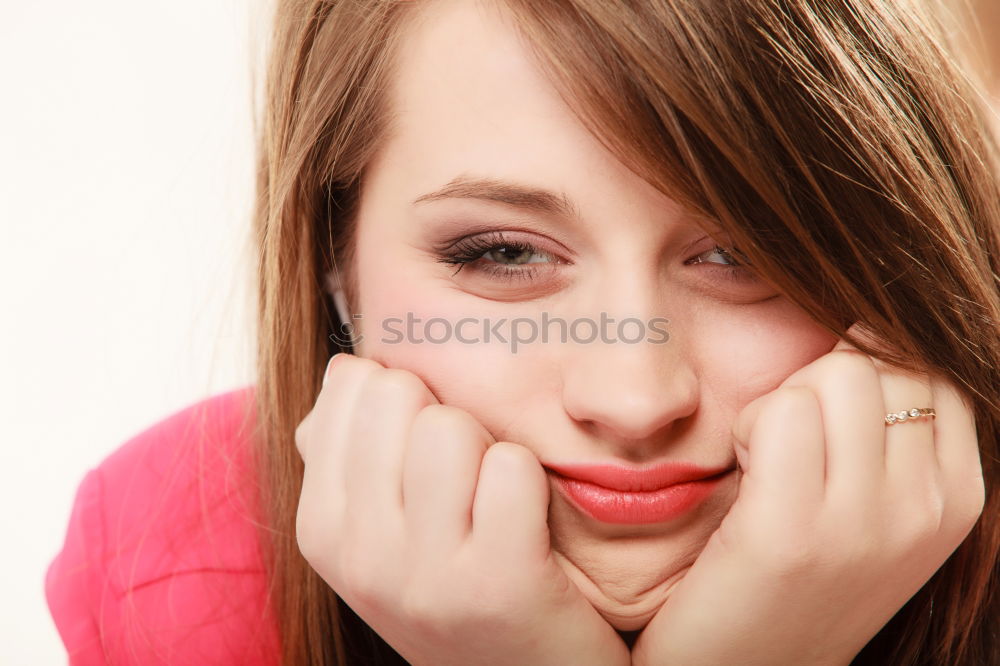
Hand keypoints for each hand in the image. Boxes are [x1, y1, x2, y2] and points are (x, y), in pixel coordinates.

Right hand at [294, 353, 630, 665]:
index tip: (425, 459)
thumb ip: (351, 450)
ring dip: (489, 452)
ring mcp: (424, 575)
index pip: (353, 383)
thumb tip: (345, 369)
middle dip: (445, 419)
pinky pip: (512, 468)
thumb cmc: (457, 587)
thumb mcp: (382, 530)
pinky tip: (528, 529)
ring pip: (453, 427)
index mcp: (320, 528)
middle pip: (399, 393)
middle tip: (467, 484)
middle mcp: (358, 554)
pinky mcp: (498, 585)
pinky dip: (532, 484)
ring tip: (495, 507)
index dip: (408, 402)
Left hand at [630, 323, 985, 665]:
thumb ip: (887, 432)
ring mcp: (868, 524)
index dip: (857, 376)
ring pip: (833, 375)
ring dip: (780, 406)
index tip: (824, 434)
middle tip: (785, 450)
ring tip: (764, 466)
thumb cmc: (793, 576)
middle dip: (818, 385)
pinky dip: (748, 428)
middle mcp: (929, 509)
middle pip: (876, 361)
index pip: (924, 365)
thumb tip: (867, 325)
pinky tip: (742, 478)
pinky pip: (781, 411)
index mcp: (957, 497)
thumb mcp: (870, 507)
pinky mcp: (794, 532)